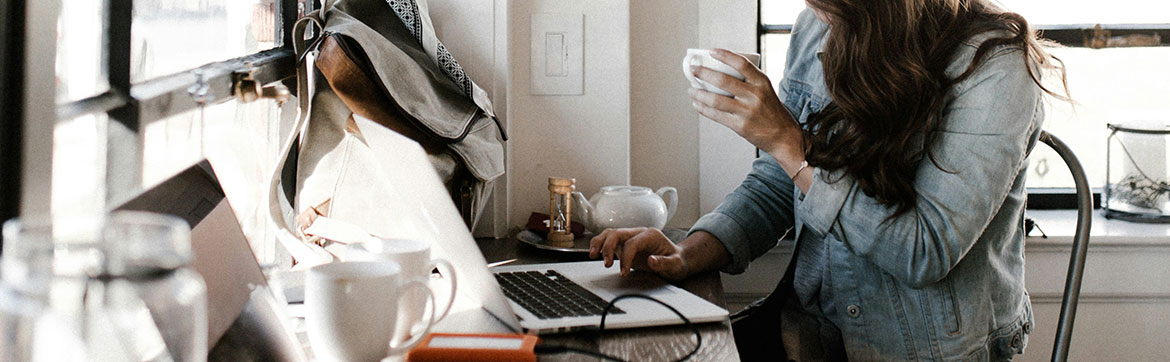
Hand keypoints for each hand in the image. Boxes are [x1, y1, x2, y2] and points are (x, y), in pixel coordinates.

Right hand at [589, 228, 688, 280]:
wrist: (677, 260)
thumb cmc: (677, 261)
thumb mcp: (676, 264)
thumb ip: (665, 263)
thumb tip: (651, 260)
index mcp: (651, 235)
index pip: (632, 243)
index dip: (626, 257)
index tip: (623, 272)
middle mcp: (639, 233)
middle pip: (617, 233)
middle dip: (608, 247)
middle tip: (606, 264)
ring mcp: (630, 238)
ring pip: (610, 234)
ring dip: (599, 243)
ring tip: (592, 255)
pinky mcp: (625, 245)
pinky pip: (608, 241)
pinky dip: (600, 246)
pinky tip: (595, 254)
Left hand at [688, 49, 802, 157]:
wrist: (783, 135)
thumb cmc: (771, 110)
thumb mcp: (765, 90)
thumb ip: (749, 80)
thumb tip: (721, 70)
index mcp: (761, 82)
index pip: (741, 63)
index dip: (725, 55)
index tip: (711, 51)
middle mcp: (754, 95)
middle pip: (723, 80)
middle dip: (704, 73)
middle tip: (693, 69)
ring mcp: (746, 111)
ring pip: (716, 99)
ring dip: (699, 93)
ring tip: (691, 89)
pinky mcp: (740, 126)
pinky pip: (716, 115)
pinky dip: (703, 109)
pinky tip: (696, 104)